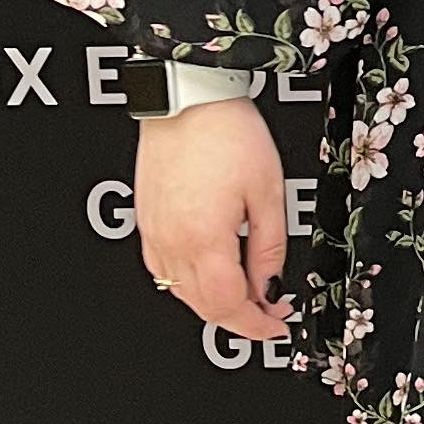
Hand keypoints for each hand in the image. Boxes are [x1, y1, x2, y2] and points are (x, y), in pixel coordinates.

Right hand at [136, 103, 290, 338]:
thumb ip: (269, 248)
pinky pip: (163, 270)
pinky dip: (189, 283)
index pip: (229, 306)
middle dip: (238, 319)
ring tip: (246, 292)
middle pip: (203, 307)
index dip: (256, 325)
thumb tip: (270, 286)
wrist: (187, 98)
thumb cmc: (226, 132)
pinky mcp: (146, 222)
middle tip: (268, 311)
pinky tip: (211, 272)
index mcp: (204, 238)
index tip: (276, 325)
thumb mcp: (268, 192)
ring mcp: (154, 233)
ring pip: (180, 294)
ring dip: (214, 303)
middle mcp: (172, 242)